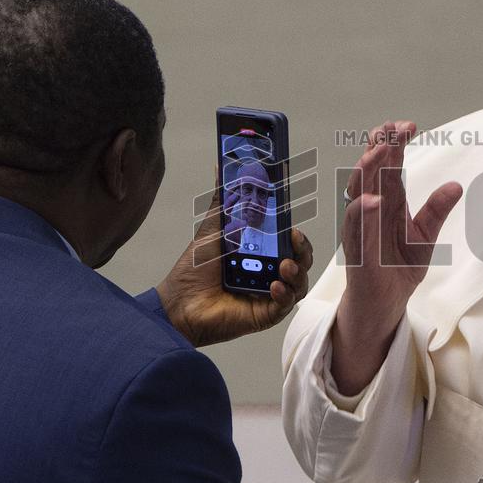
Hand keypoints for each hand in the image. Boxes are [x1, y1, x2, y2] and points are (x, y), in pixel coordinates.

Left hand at [157, 190, 312, 346]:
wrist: (179, 303)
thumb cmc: (194, 270)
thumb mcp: (212, 229)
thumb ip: (223, 200)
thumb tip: (221, 168)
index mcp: (261, 253)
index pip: (290, 243)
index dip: (296, 236)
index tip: (292, 228)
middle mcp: (269, 273)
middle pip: (301, 261)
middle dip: (303, 251)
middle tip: (294, 242)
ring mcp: (269, 294)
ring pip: (299, 283)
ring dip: (297, 273)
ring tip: (284, 267)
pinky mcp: (265, 314)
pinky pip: (285, 305)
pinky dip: (285, 295)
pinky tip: (275, 287)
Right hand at [331, 120, 461, 392]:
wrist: (385, 305)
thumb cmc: (398, 267)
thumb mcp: (425, 236)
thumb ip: (436, 210)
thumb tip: (456, 185)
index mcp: (388, 201)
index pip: (388, 164)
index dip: (394, 142)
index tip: (409, 125)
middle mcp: (370, 209)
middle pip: (370, 170)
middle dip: (378, 147)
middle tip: (392, 129)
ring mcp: (361, 229)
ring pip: (356, 193)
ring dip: (366, 172)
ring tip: (378, 153)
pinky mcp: (358, 252)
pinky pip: (356, 229)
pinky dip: (362, 212)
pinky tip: (371, 198)